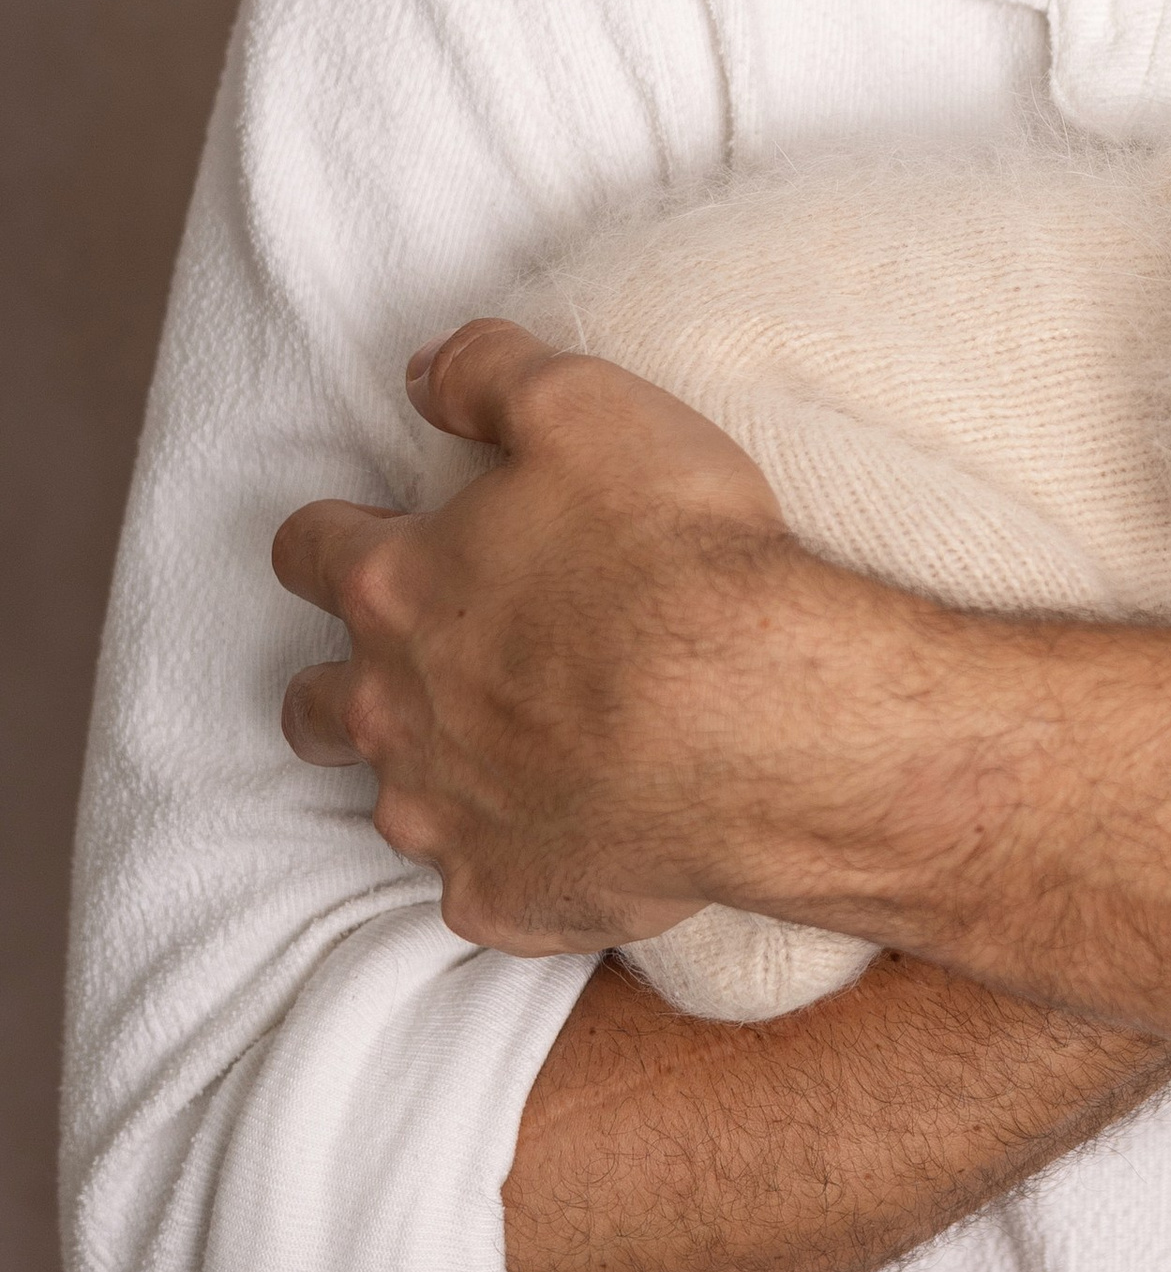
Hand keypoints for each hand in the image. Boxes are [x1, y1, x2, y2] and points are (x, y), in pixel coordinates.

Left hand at [274, 322, 881, 954]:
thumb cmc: (674, 558)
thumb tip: (425, 372)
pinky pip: (487, 889)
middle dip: (344, 680)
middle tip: (424, 660)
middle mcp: (393, 713)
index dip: (338, 536)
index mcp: (396, 591)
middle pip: (313, 705)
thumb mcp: (587, 404)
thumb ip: (486, 373)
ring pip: (395, 804)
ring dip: (436, 775)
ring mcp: (447, 819)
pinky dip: (522, 860)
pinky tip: (581, 831)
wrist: (761, 718)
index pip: (308, 551)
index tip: (380, 534)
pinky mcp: (510, 899)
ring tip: (517, 753)